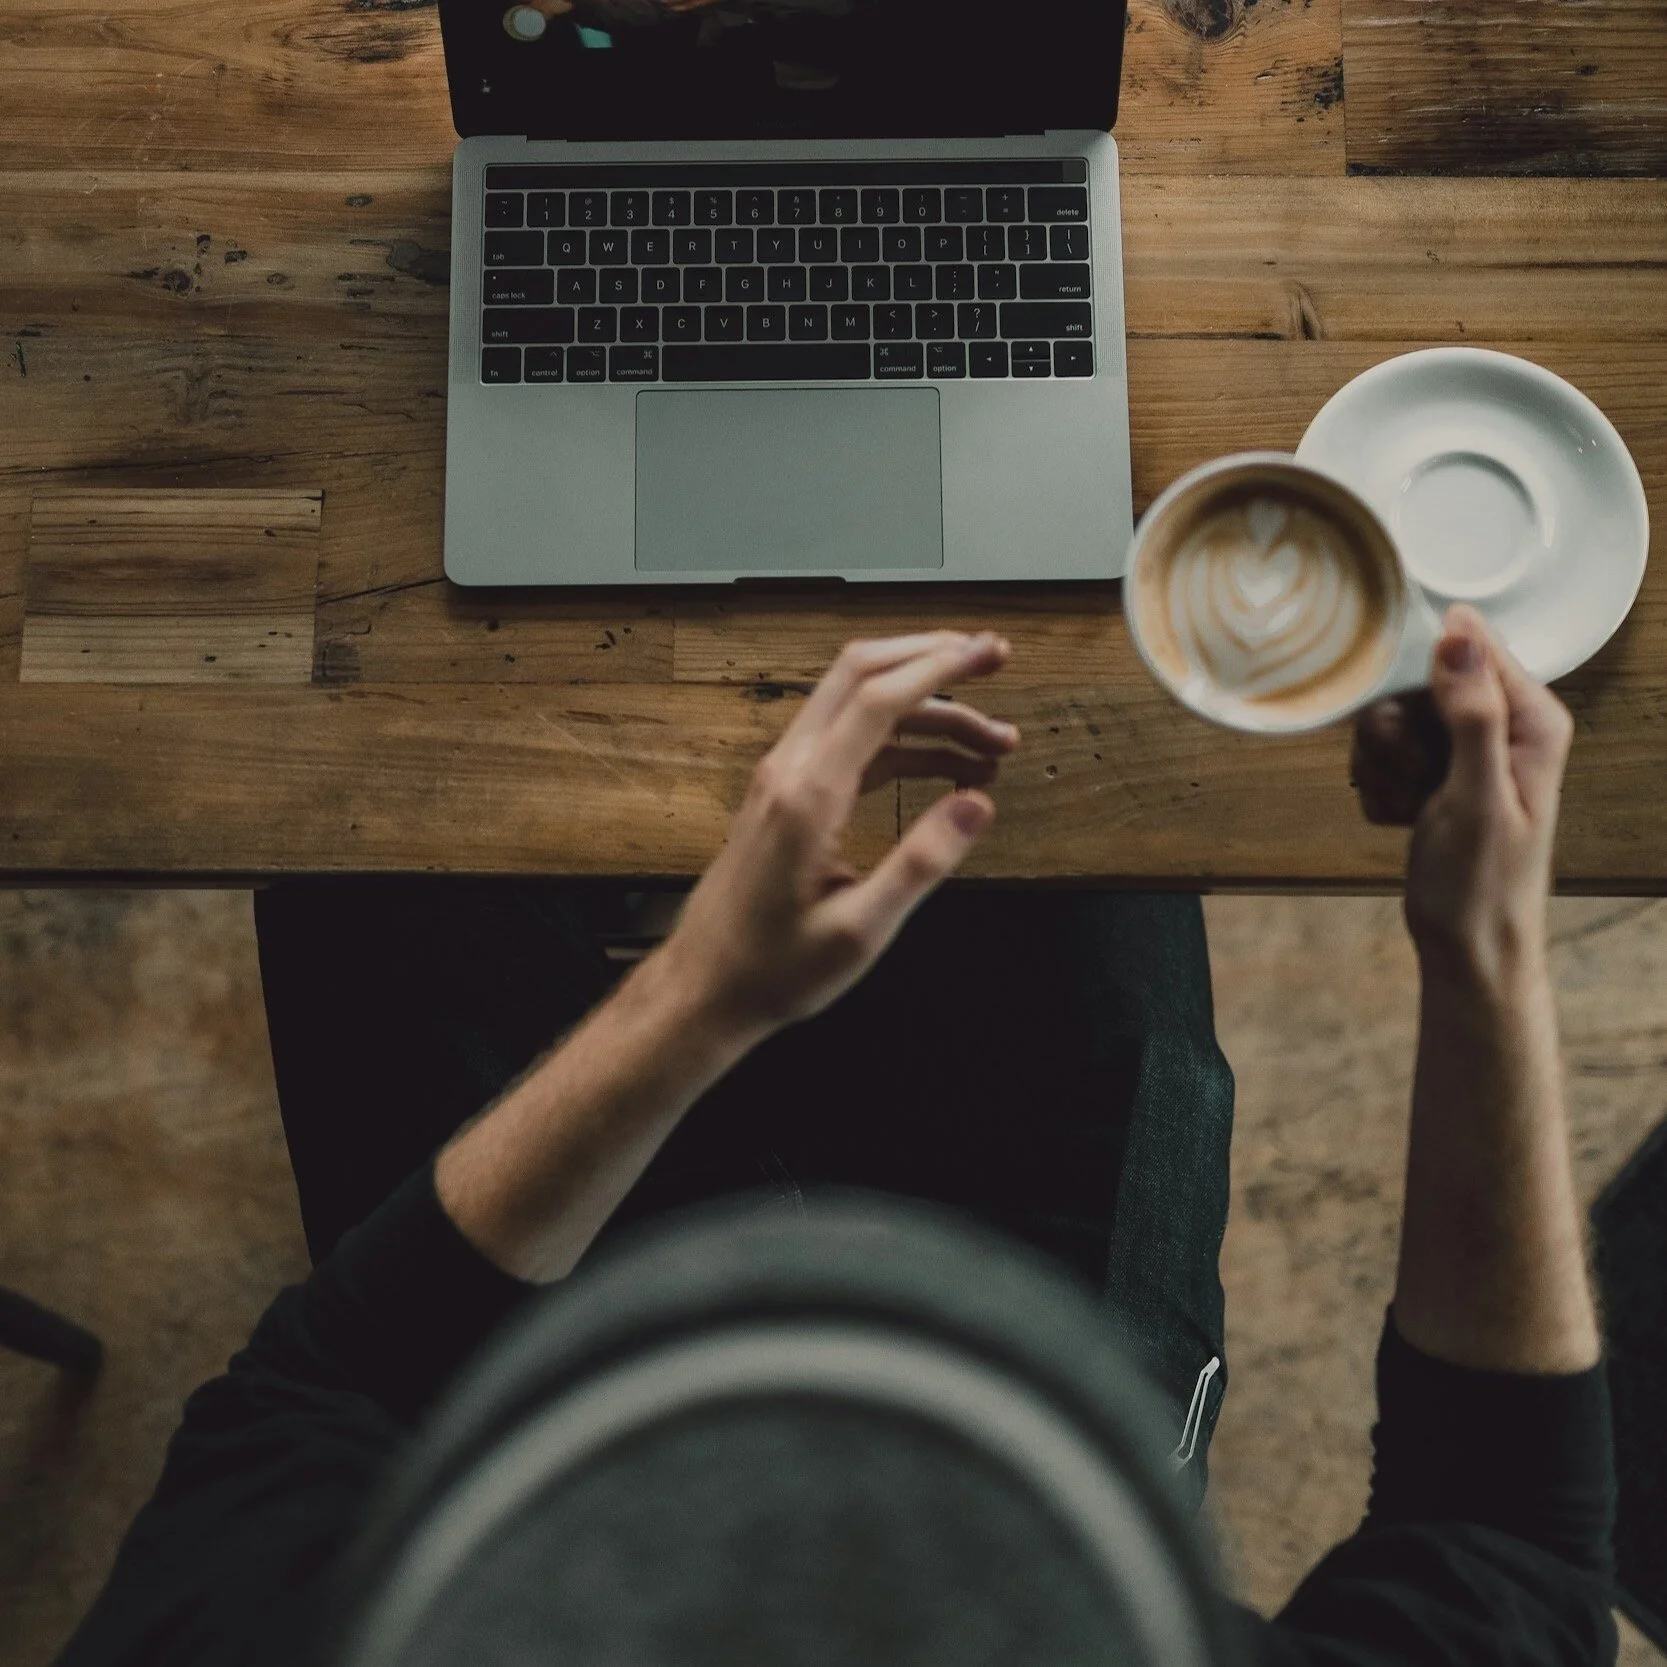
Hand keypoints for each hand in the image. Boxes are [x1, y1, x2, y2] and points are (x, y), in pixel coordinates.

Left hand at [662, 632, 1018, 1039]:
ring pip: (860, 708)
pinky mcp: (788, 795)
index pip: (878, 698)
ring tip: (993, 745)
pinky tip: (949, 771)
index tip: (989, 655)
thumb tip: (976, 805)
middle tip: (993, 660)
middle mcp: (790, 771)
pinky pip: (852, 745)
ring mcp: (784, 778)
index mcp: (807, 796)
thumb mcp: (861, 929)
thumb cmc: (773, 969)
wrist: (705, 988)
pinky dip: (905, 743)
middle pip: (861, 675)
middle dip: (932, 658)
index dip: (939, 667)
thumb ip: (922, 862)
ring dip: (929, 711)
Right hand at [1350, 603, 1574, 987]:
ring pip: (1391, 721)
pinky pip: (1384, 755)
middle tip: (1410, 781)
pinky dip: (1382, 789)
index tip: (1412, 729)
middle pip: (1417, 685)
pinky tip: (1403, 818)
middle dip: (1395, 736)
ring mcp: (1466, 752)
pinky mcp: (1436, 776)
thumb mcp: (1476, 798)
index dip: (1422, 679)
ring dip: (1384, 767)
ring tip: (1408, 807)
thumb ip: (1472, 714)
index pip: (1468, 649)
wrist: (1466, 950)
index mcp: (1532, 721)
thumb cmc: (1481, 887)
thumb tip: (1460, 635)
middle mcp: (1503, 727)